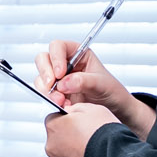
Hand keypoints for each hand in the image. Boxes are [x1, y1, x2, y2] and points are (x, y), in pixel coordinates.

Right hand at [35, 43, 153, 137]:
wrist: (115, 110)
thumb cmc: (112, 91)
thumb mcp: (101, 83)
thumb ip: (83, 81)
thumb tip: (64, 83)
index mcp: (78, 53)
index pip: (58, 46)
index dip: (56, 58)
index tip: (60, 73)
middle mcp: (66, 64)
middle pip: (43, 59)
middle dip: (45, 73)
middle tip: (52, 86)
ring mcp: (59, 79)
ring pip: (41, 77)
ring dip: (47, 90)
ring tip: (61, 100)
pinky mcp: (56, 93)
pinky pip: (44, 93)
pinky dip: (49, 99)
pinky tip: (62, 104)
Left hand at [45, 103, 120, 156]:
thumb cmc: (103, 132)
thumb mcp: (91, 109)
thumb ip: (76, 109)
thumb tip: (70, 111)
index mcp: (53, 125)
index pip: (54, 118)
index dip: (67, 119)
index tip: (78, 122)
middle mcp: (51, 145)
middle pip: (57, 136)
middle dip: (69, 135)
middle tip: (87, 135)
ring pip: (63, 152)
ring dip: (73, 150)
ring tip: (91, 148)